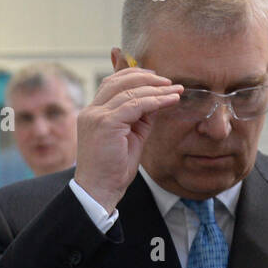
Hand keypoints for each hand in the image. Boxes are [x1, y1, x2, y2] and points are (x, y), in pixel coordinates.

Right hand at [74, 67, 182, 213]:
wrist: (99, 191)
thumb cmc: (113, 170)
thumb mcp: (129, 137)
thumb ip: (139, 118)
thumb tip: (157, 100)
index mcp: (93, 113)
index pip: (112, 83)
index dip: (134, 76)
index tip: (156, 78)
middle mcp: (91, 111)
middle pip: (119, 81)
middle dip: (146, 77)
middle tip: (169, 81)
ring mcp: (97, 116)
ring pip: (130, 92)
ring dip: (156, 89)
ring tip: (175, 90)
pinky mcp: (106, 123)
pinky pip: (135, 105)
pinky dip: (156, 100)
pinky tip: (171, 100)